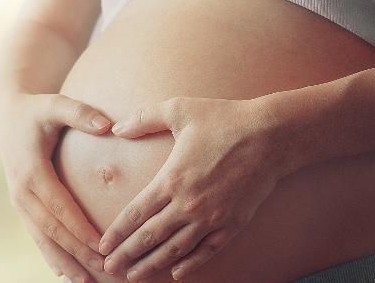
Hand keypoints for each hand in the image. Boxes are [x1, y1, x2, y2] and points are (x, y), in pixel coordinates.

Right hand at [0, 92, 111, 281]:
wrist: (8, 115)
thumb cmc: (36, 110)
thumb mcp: (54, 104)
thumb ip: (80, 113)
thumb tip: (108, 126)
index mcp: (31, 172)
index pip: (59, 208)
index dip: (80, 230)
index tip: (102, 248)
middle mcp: (21, 192)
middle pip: (52, 230)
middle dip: (78, 253)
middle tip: (104, 272)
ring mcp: (19, 201)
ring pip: (42, 239)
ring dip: (64, 261)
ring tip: (86, 282)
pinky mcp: (22, 205)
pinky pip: (36, 235)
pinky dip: (51, 255)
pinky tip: (65, 272)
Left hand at [99, 97, 284, 281]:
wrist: (272, 135)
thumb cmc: (224, 119)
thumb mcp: (179, 109)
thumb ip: (144, 118)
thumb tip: (116, 127)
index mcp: (171, 179)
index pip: (135, 214)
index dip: (117, 233)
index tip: (102, 246)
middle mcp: (188, 204)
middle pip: (150, 237)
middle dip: (127, 255)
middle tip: (109, 269)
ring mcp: (211, 217)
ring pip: (175, 249)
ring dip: (152, 264)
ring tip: (134, 276)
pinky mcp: (233, 224)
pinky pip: (207, 251)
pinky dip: (190, 264)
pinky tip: (176, 273)